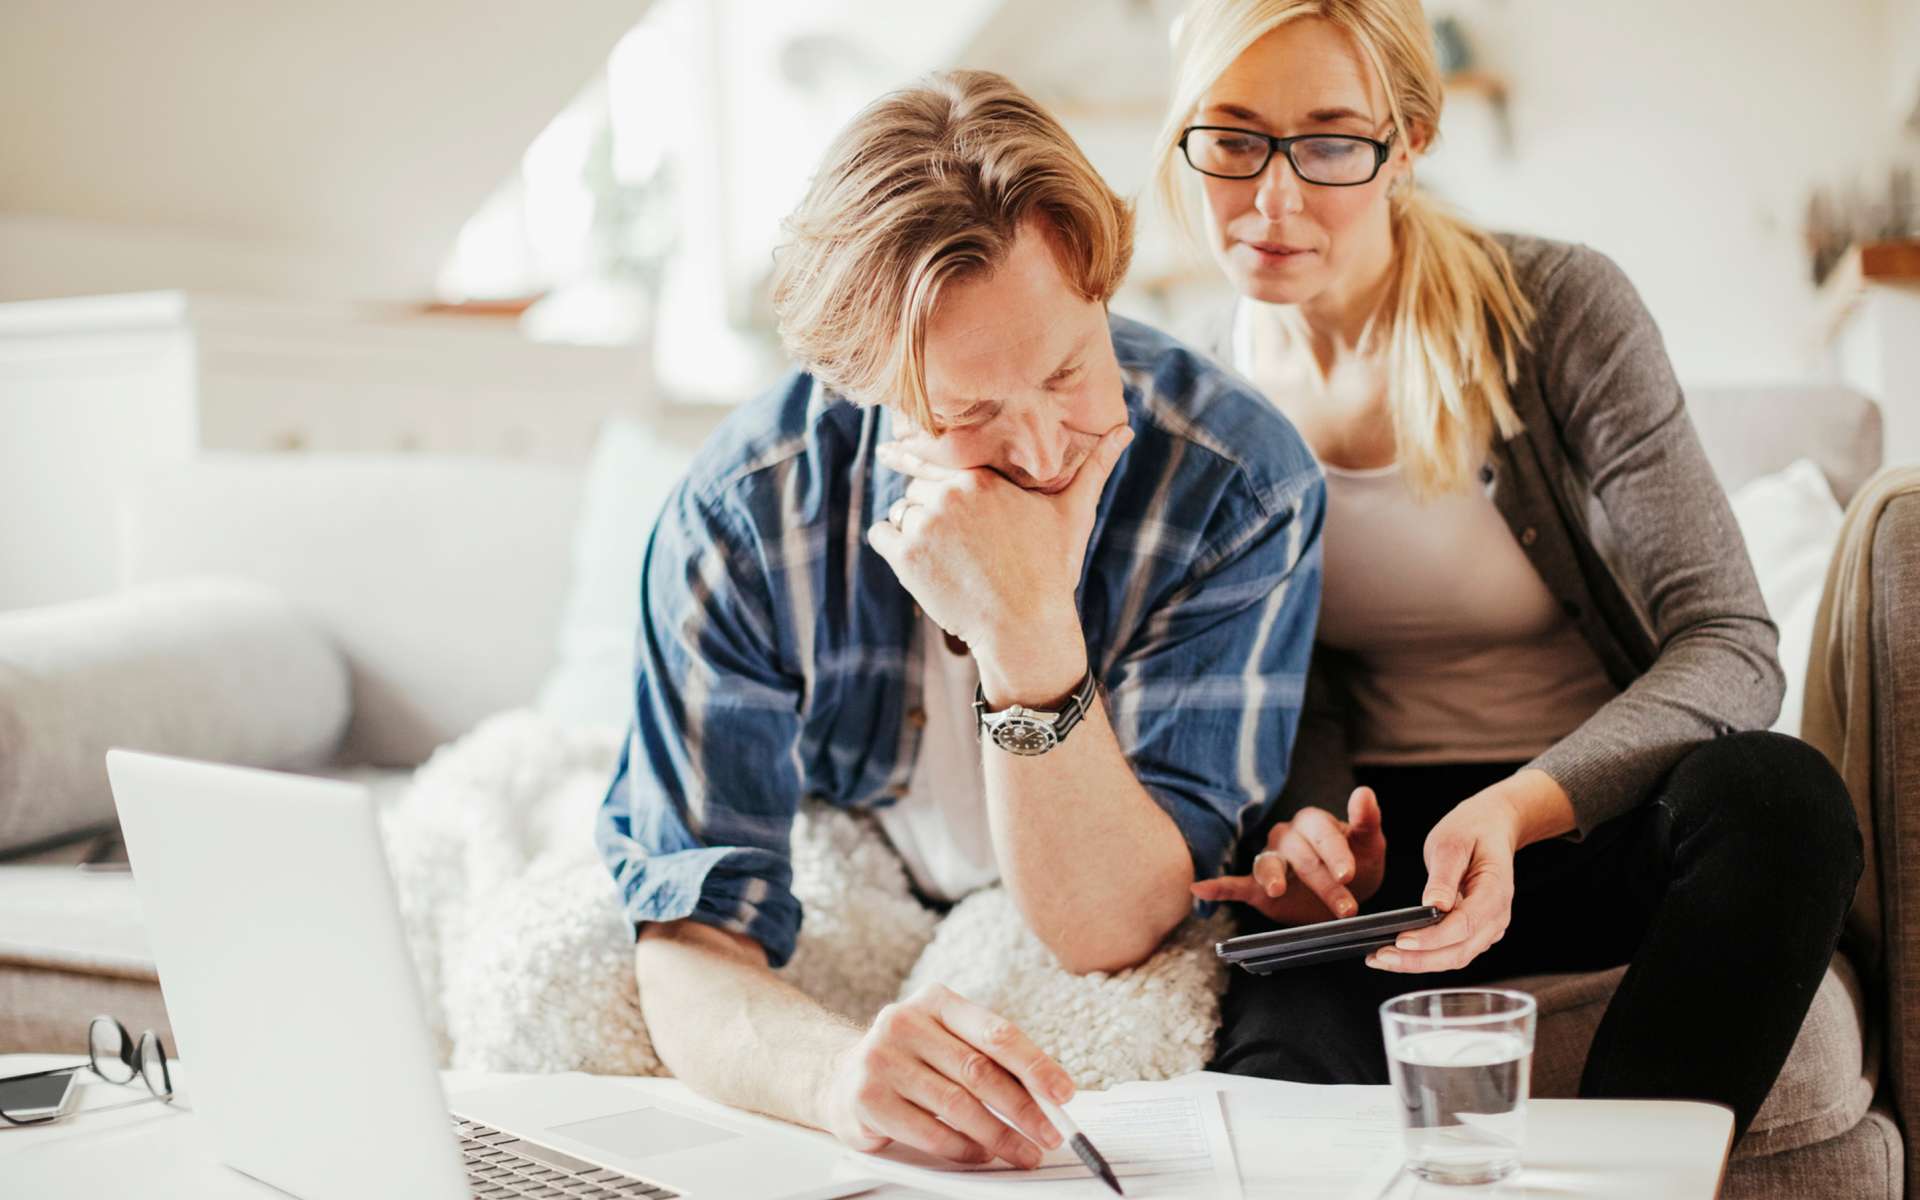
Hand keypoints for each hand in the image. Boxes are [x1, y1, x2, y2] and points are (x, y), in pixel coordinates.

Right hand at [819, 983, 1073, 1168]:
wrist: (841, 1076)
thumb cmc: (911, 1061)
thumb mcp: (946, 1042)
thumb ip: (989, 1060)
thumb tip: (1047, 1096)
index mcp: (936, 1001)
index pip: (996, 1032)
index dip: (1035, 1065)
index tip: (1063, 1093)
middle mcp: (905, 1022)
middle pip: (979, 1071)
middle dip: (1023, 1109)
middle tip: (1049, 1135)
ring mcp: (882, 1059)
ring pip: (957, 1104)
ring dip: (998, 1135)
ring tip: (1022, 1152)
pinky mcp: (867, 1098)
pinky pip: (928, 1131)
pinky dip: (962, 1148)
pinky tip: (981, 1155)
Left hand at [867, 424, 1131, 697]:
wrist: (1025, 628)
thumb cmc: (1051, 571)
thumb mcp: (1073, 514)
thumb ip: (1095, 467)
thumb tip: (1125, 428)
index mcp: (985, 476)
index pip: (942, 453)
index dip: (930, 460)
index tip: (910, 454)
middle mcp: (951, 493)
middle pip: (921, 483)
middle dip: (933, 505)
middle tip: (957, 538)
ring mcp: (926, 524)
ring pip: (902, 508)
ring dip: (914, 527)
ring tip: (946, 555)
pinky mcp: (906, 556)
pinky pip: (881, 534)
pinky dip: (893, 546)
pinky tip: (921, 562)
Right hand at [1188, 787, 1384, 922]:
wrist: (1347, 892)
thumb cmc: (1358, 861)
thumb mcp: (1369, 843)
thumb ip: (1366, 819)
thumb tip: (1365, 792)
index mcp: (1313, 822)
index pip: (1320, 832)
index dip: (1334, 852)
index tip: (1348, 874)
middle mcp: (1288, 837)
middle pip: (1300, 854)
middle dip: (1323, 882)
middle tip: (1346, 907)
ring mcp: (1271, 859)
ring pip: (1268, 865)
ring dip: (1273, 878)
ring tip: (1277, 891)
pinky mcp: (1258, 886)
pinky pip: (1236, 883)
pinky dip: (1218, 886)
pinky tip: (1200, 888)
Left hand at [1367, 791, 1518, 972]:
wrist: (1491, 828)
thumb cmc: (1472, 831)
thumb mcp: (1452, 843)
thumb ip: (1443, 875)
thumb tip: (1433, 905)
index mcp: (1495, 892)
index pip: (1464, 925)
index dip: (1433, 938)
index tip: (1402, 940)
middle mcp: (1496, 917)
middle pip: (1459, 952)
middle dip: (1418, 960)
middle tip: (1381, 957)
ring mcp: (1488, 927)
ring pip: (1455, 957)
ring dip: (1419, 964)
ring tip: (1381, 959)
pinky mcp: (1475, 931)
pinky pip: (1452, 952)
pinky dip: (1425, 957)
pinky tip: (1398, 954)